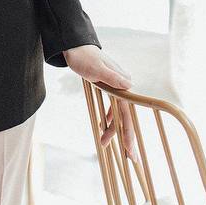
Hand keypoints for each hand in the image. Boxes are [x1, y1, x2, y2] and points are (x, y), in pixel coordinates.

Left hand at [62, 44, 138, 162]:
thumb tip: (129, 84)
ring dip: (113, 129)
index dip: (129, 133)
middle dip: (126, 137)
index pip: (127, 113)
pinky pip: (112, 107)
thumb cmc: (84, 57)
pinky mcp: (108, 87)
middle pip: (125, 116)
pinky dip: (109, 118)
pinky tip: (105, 127)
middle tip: (129, 158)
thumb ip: (112, 77)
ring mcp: (115, 87)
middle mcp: (122, 86)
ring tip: (105, 144)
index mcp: (121, 84)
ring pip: (118, 114)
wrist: (75, 46)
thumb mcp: (96, 68)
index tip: (130, 150)